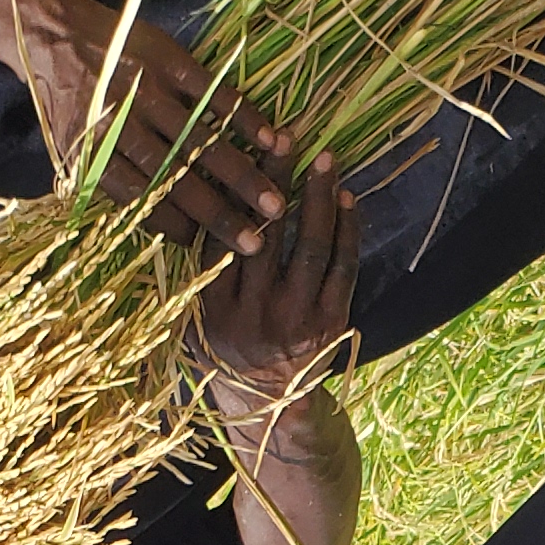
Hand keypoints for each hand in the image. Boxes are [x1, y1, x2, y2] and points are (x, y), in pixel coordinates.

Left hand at [6, 0, 290, 256]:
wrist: (53, 32)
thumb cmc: (68, 101)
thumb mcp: (72, 147)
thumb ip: (111, 180)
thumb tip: (159, 225)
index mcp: (93, 152)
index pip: (141, 199)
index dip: (176, 226)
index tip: (208, 249)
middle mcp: (121, 124)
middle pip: (177, 177)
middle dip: (219, 212)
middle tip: (255, 241)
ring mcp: (147, 90)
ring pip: (200, 141)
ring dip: (240, 175)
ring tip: (273, 203)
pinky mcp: (168, 60)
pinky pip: (211, 93)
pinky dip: (241, 117)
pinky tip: (268, 141)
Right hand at [195, 156, 357, 397]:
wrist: (270, 406)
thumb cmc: (228, 349)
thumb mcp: (196, 317)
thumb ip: (200, 270)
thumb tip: (198, 201)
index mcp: (213, 307)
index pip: (221, 236)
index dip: (232, 191)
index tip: (238, 150)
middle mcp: (253, 313)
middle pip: (265, 233)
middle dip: (275, 180)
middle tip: (285, 138)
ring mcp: (296, 319)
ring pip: (309, 246)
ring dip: (318, 197)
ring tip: (324, 160)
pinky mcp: (331, 323)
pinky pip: (343, 267)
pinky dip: (347, 230)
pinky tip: (348, 199)